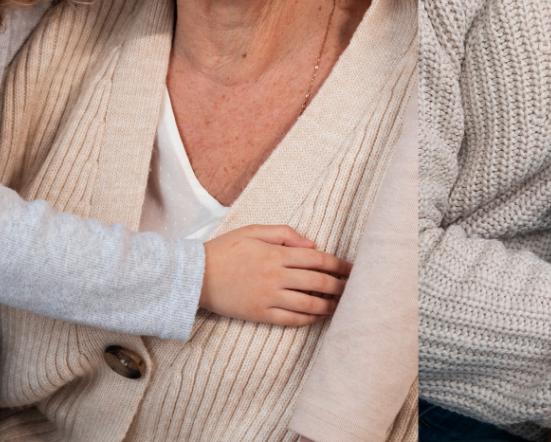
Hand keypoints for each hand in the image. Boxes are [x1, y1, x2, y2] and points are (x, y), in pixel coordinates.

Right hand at [199, 224, 350, 325]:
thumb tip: (311, 243)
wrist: (196, 275)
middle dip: (339, 285)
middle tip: (354, 287)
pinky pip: (290, 319)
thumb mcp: (254, 230)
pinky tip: (318, 316)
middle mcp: (276, 276)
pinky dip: (308, 319)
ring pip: (308, 303)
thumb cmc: (226, 249)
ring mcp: (268, 297)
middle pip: (317, 282)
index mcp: (276, 254)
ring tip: (341, 305)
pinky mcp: (260, 314)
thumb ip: (284, 234)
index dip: (337, 264)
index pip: (316, 259)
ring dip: (329, 305)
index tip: (351, 268)